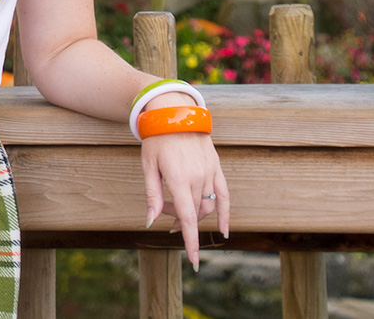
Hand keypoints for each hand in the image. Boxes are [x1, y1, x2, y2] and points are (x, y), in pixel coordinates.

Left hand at [141, 125, 228, 268]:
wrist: (174, 114)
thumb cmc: (156, 140)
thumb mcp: (148, 166)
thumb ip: (152, 195)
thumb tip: (151, 222)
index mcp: (179, 179)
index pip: (187, 218)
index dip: (190, 241)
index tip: (193, 261)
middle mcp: (198, 178)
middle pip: (192, 212)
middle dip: (178, 219)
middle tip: (162, 210)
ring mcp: (210, 173)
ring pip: (206, 206)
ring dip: (192, 214)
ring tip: (175, 209)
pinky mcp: (217, 168)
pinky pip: (224, 196)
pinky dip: (225, 213)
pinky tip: (223, 229)